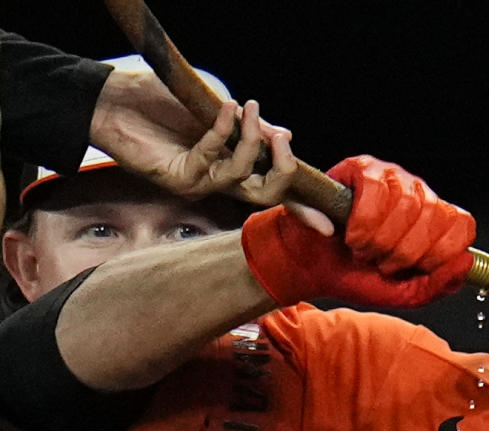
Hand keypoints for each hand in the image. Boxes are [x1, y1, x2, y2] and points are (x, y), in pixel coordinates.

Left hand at [88, 70, 298, 205]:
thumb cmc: (165, 102)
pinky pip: (213, 158)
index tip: (330, 227)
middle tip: (281, 140)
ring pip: (243, 177)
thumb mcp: (220, 110)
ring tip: (248, 109)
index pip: (276, 192)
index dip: (302, 210)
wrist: (114, 100)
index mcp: (235, 167)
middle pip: (268, 194)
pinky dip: (221, 131)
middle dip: (282, 168)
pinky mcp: (179, 178)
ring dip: (252, 140)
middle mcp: (221, 181)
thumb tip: (288, 137)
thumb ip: (252, 129)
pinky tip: (223, 109)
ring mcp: (200, 183)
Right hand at [241, 157, 475, 307]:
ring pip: (407, 206)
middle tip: (382, 261)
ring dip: (379, 241)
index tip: (415, 268)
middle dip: (403, 253)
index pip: (462, 226)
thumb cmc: (356, 274)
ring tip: (364, 249)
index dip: (440, 253)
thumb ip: (439, 285)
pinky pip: (376, 192)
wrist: (311, 267)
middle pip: (434, 217)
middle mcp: (419, 194)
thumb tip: (466, 263)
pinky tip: (351, 233)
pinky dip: (362, 224)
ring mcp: (393, 177)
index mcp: (435, 221)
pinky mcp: (363, 168)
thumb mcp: (403, 293)